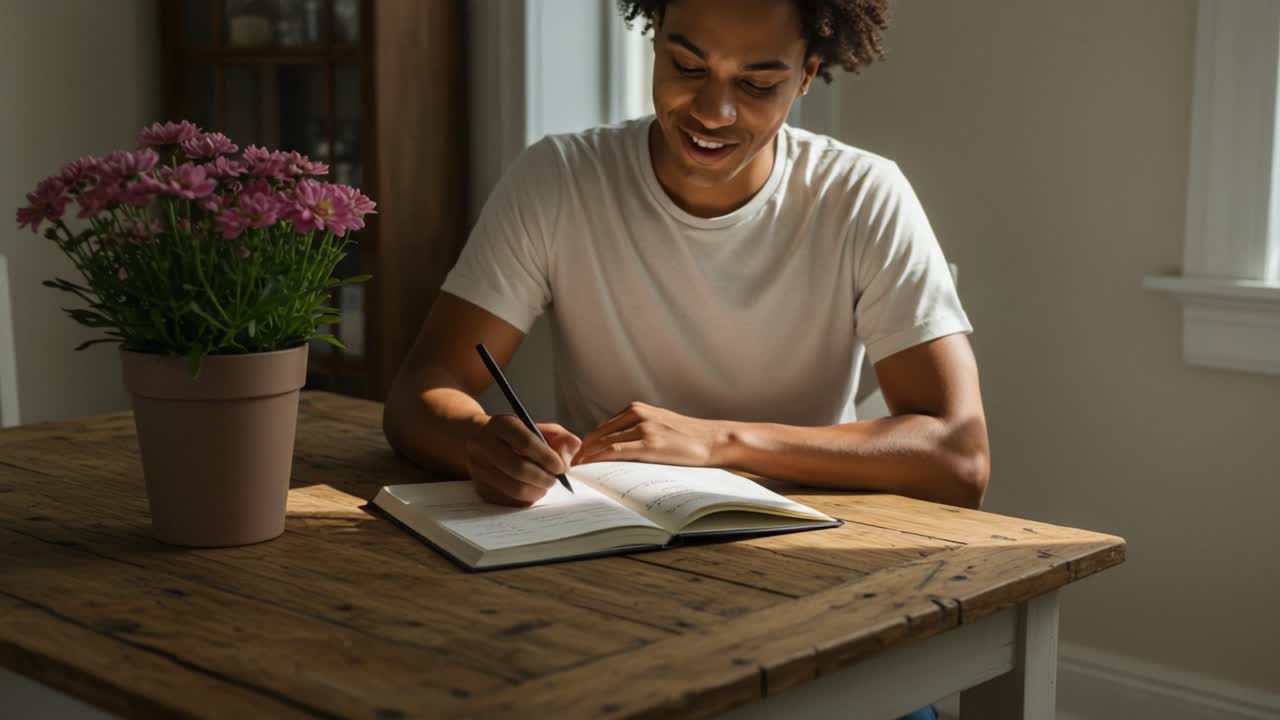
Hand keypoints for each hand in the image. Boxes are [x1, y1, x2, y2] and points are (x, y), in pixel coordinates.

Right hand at [465, 415, 581, 505]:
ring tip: (545, 486)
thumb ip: (560, 439)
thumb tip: (566, 460)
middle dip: (543, 478)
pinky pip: (508, 500)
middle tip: (554, 480)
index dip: (547, 458)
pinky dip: (525, 499)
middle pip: (518, 468)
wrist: (477, 439)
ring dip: (536, 491)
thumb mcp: (539, 427)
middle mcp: (484, 445)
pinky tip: (532, 491)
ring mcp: (478, 467)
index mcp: (502, 424)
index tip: (561, 468)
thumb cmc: (516, 435)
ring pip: (513, 488)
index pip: (525, 443)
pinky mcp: (480, 487)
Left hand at [573, 402, 731, 467]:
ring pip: (603, 441)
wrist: (713, 439)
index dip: (587, 443)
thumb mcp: (659, 424)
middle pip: (598, 433)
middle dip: (581, 450)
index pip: (603, 427)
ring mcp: (643, 428)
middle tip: (568, 465)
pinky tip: (588, 466)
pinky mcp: (649, 443)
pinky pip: (615, 450)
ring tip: (574, 469)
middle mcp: (637, 414)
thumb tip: (616, 447)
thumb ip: (638, 430)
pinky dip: (598, 457)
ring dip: (586, 456)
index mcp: (637, 409)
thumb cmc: (689, 437)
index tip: (576, 456)